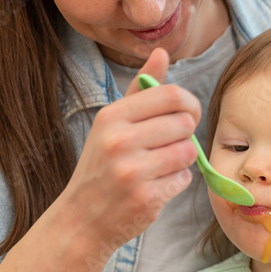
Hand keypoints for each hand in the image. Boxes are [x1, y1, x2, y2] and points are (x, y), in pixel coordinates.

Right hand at [59, 48, 200, 243]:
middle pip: (185, 124)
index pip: (171, 95)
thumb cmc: (101, 166)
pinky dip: (176, 182)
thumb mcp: (111, 124)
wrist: (82, 219)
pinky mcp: (147, 198)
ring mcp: (134, 172)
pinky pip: (184, 179)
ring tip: (160, 166)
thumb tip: (161, 52)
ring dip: (182, 159)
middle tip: (168, 145)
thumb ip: (139, 89)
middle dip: (184, 135)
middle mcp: (120, 141)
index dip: (188, 104)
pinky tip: (155, 185)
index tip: (186, 115)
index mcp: (112, 117)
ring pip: (188, 152)